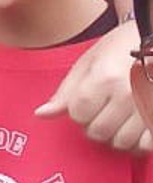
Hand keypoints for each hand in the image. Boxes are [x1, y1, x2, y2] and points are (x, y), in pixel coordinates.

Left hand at [35, 20, 151, 150]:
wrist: (152, 37)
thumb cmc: (120, 48)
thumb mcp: (88, 63)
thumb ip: (65, 92)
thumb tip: (40, 115)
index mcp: (105, 78)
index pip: (78, 114)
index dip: (77, 110)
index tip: (86, 99)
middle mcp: (129, 94)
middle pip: (99, 131)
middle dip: (93, 124)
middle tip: (102, 108)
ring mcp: (149, 105)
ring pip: (122, 142)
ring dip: (115, 134)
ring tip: (118, 116)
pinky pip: (147, 145)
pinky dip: (138, 141)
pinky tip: (134, 127)